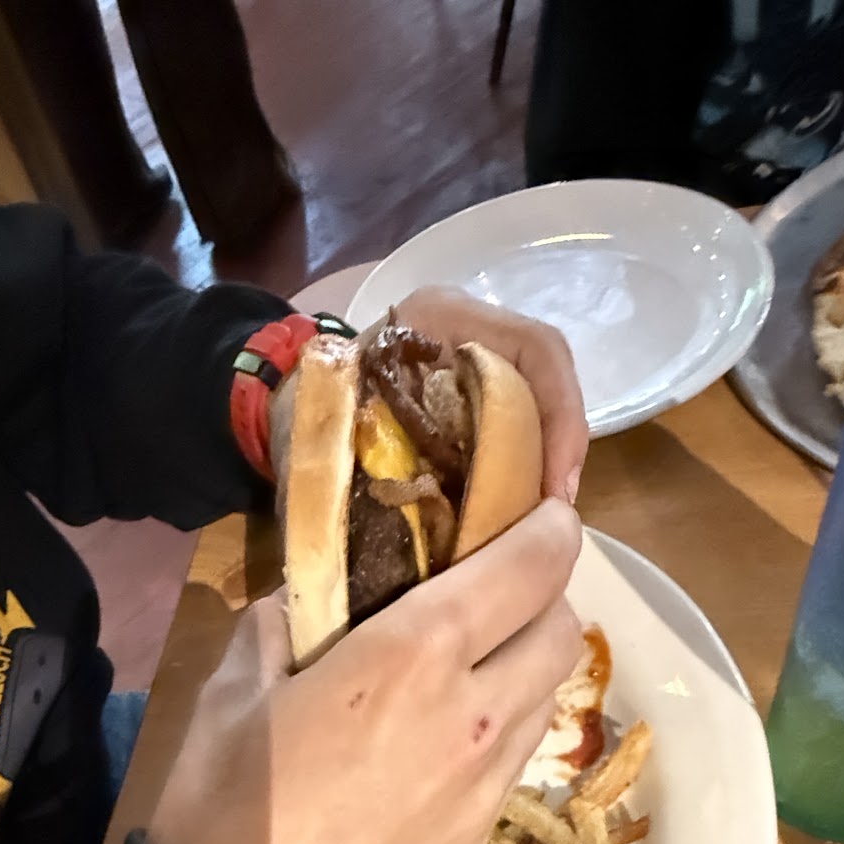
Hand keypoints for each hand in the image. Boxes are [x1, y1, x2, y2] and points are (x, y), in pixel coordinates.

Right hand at [146, 499, 582, 843]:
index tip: (540, 509)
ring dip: (528, 660)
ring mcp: (488, 781)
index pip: (532, 565)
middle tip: (498, 585)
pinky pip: (521, 754)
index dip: (550, 525)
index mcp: (416, 653)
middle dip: (544, 592)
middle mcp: (476, 710)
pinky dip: (507, 721)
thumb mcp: (236, 683)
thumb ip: (292, 617)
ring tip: (475, 656)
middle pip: (563, 625)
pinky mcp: (482, 834)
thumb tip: (321, 587)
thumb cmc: (226, 800)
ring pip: (552, 692)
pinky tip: (452, 729)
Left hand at [267, 289, 588, 502]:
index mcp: (442, 317)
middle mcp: (469, 332)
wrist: (282, 408)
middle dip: (558, 453)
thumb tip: (441, 508)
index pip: (536, 349)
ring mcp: (474, 366)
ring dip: (543, 470)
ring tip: (538, 526)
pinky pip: (515, 436)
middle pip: (546, 384)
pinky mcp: (473, 403)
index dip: (561, 418)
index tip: (554, 493)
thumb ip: (393, 446)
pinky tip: (514, 520)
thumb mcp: (348, 419)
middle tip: (552, 520)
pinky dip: (521, 477)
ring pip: (538, 414)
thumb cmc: (311, 410)